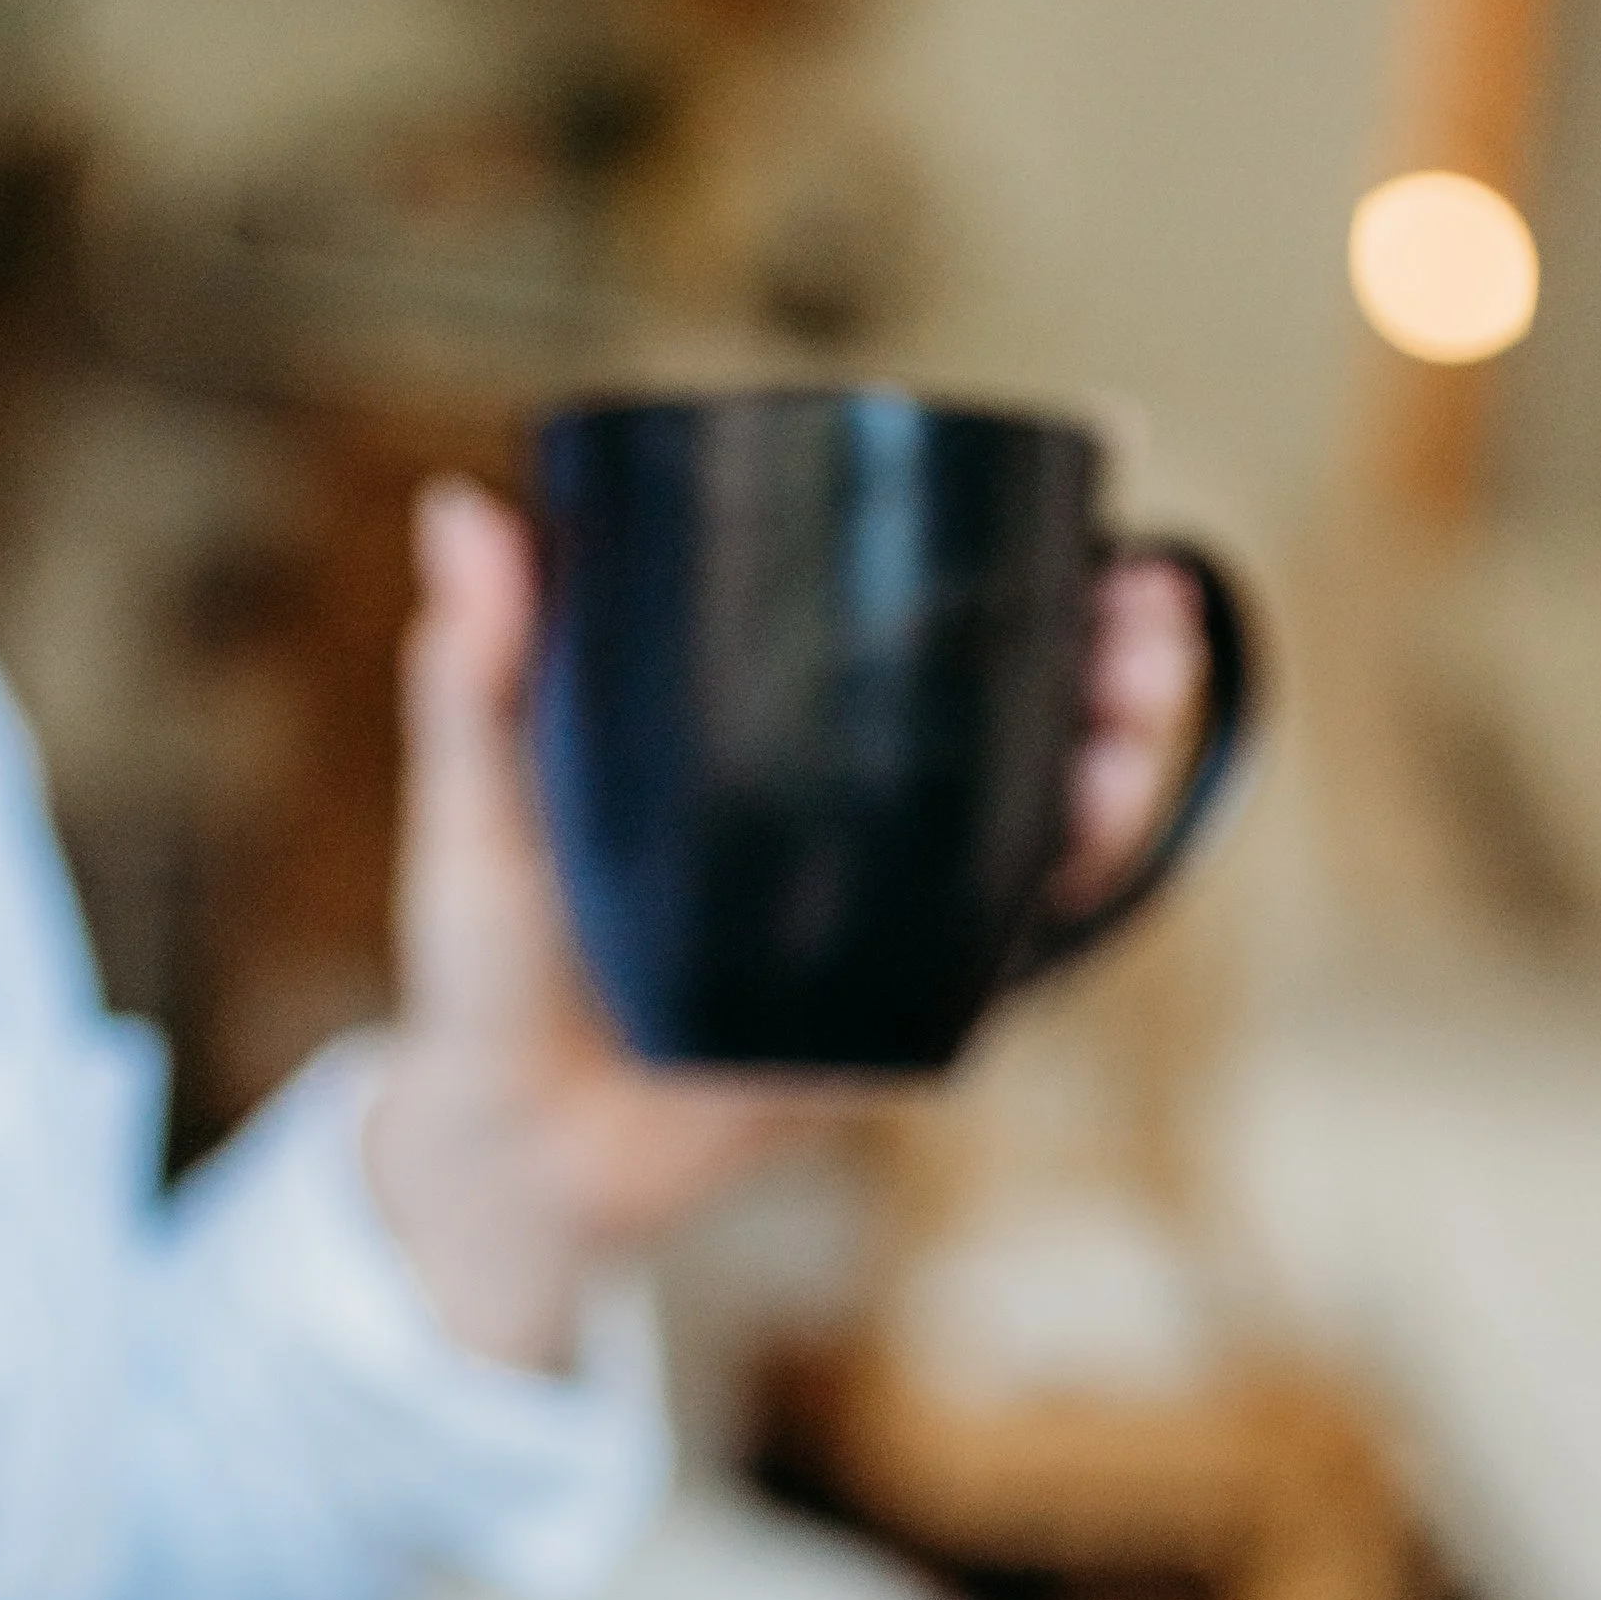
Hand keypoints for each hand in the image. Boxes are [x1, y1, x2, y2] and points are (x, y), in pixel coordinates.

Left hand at [363, 483, 1211, 1371]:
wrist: (516, 1156)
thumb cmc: (483, 975)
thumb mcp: (474, 811)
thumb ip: (473, 676)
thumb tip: (461, 510)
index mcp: (776, 725)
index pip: (913, 602)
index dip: (1022, 527)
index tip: (1104, 442)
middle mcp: (860, 804)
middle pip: (1026, 696)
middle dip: (1116, 638)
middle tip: (1139, 597)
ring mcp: (898, 905)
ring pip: (1052, 809)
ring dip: (1125, 742)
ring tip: (1138, 691)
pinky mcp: (908, 1009)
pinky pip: (1020, 944)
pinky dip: (1079, 881)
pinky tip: (1103, 818)